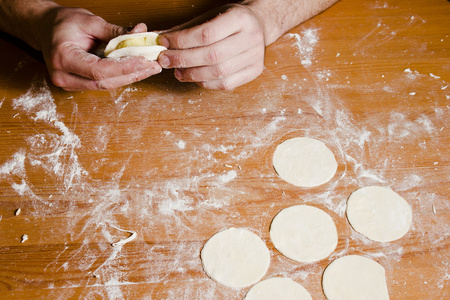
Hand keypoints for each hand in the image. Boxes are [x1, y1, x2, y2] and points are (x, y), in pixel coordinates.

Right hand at [37, 7, 161, 90]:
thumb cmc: (63, 23)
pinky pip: (103, 83)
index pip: (99, 70)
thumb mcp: (89, 21)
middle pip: (105, 82)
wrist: (45, 28)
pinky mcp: (78, 85)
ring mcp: (69, 83)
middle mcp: (64, 76)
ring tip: (150, 68)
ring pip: (107, 85)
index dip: (124, 67)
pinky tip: (137, 70)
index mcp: (63, 58)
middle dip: (132, 74)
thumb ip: (115, 31)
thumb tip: (140, 33)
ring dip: (130, 77)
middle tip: (153, 66)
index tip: (144, 61)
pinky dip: (121, 76)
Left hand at [157, 4, 265, 89]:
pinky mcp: (254, 72)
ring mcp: (255, 57)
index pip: (206, 34)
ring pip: (218, 72)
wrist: (259, 25)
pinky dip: (206, 83)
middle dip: (183, 59)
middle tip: (165, 60)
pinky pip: (225, 84)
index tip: (164, 43)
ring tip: (177, 72)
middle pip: (212, 55)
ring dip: (192, 74)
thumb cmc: (230, 20)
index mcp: (240, 18)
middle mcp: (251, 38)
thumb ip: (186, 29)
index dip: (182, 41)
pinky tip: (194, 77)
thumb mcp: (210, 16)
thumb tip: (158, 39)